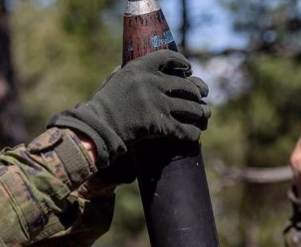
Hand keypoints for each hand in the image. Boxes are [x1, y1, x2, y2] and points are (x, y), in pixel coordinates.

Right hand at [48, 50, 210, 169]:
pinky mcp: (159, 125)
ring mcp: (157, 104)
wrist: (96, 128)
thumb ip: (131, 71)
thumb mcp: (115, 80)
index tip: (189, 70)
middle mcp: (151, 82)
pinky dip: (192, 132)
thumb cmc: (103, 106)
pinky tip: (195, 134)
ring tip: (204, 115)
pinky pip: (185, 129)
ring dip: (200, 113)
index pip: (169, 58)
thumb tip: (147, 65)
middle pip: (186, 84)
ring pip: (190, 107)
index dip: (182, 63)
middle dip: (197, 92)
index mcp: (140, 67)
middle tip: (201, 97)